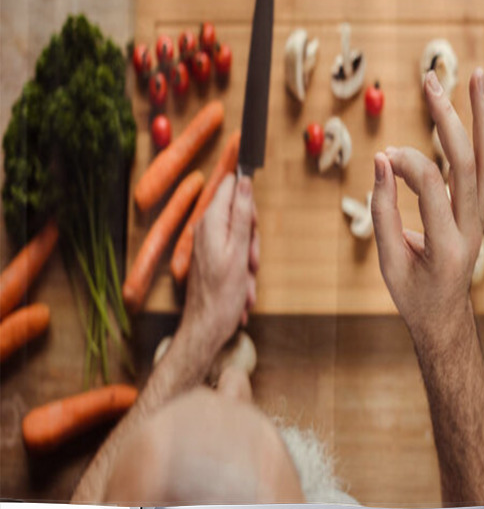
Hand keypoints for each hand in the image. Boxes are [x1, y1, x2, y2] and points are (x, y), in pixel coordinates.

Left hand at [182, 173, 258, 360]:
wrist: (206, 328)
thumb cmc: (222, 295)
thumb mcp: (239, 250)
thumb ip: (242, 214)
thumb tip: (244, 181)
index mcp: (211, 222)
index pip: (231, 186)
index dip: (248, 199)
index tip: (253, 221)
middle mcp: (205, 228)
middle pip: (239, 213)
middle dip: (251, 236)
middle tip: (251, 258)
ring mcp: (207, 243)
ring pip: (240, 236)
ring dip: (249, 257)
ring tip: (246, 279)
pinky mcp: (211, 257)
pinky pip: (235, 253)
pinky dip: (243, 269)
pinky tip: (242, 288)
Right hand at [371, 68, 483, 344]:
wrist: (445, 317)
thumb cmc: (413, 293)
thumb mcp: (388, 261)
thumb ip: (383, 211)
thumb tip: (382, 159)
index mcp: (447, 245)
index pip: (429, 187)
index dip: (404, 165)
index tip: (382, 159)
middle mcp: (471, 227)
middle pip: (466, 163)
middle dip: (448, 119)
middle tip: (430, 81)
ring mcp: (481, 217)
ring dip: (481, 115)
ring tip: (476, 75)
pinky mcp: (481, 210)